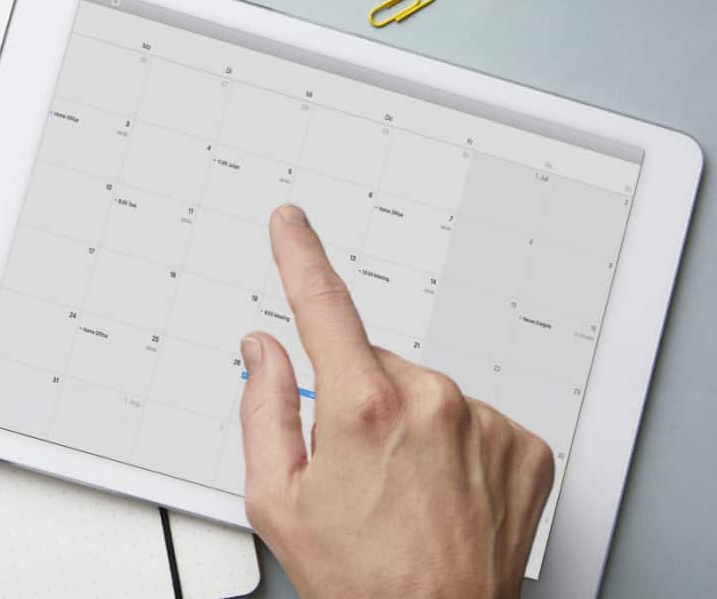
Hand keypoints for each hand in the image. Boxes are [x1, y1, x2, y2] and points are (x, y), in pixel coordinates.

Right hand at [240, 205, 554, 598]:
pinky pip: (473, 418)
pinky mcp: (524, 446)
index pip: (322, 305)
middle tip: (354, 468)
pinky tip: (441, 491)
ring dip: (409, 424)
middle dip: (358, 398)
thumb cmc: (359, 580)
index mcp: (363, 409)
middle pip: (376, 363)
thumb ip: (263, 408)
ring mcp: (484, 423)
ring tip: (403, 491)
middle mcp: (431, 403)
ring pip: (426, 392)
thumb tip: (263, 352)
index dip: (300, 254)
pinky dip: (454, 444)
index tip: (291, 223)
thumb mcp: (276, 499)